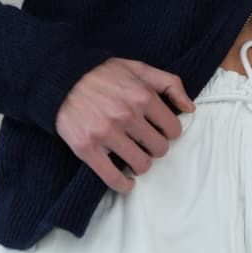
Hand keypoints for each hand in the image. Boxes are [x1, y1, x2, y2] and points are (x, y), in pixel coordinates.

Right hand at [55, 58, 195, 194]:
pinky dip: (124, 184)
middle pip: (159, 149)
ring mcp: (107, 133)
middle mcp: (127, 115)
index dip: (169, 132)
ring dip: (141, 164)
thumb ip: (169, 83)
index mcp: (142, 96)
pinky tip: (126, 181)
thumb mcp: (139, 68)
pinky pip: (114, 178)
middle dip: (155, 147)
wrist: (61, 79)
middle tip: (145, 143)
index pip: (173, 129)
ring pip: (141, 164)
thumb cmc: (102, 73)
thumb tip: (190, 108)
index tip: (159, 131)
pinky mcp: (87, 148)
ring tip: (134, 156)